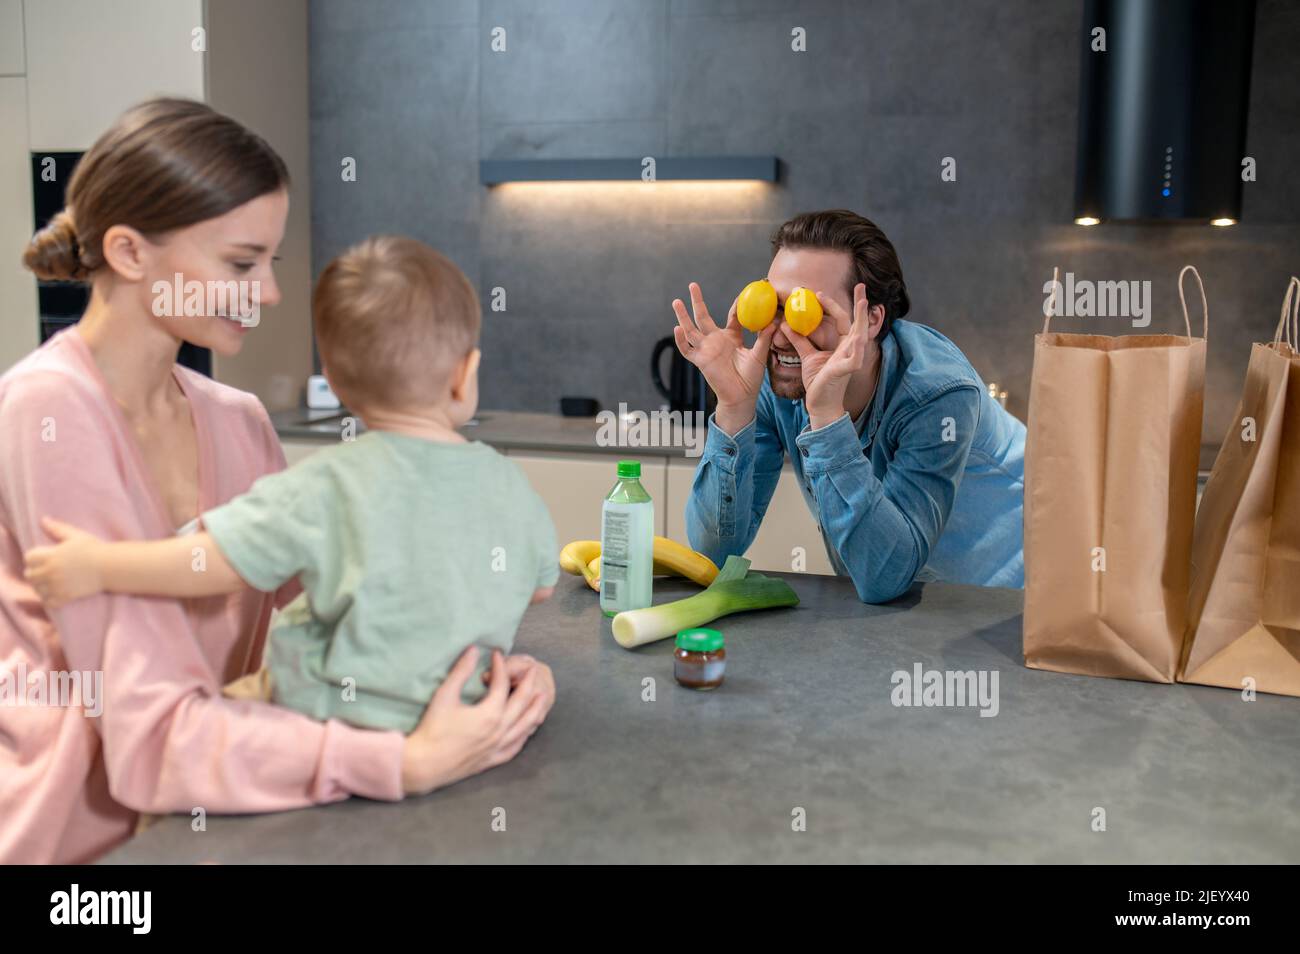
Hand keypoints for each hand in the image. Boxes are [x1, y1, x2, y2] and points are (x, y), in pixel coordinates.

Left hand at [23, 516, 105, 609]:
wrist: (110, 566)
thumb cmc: (94, 549)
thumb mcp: (75, 536)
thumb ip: (57, 529)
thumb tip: (43, 520)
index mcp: (51, 555)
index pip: (28, 558)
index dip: (34, 557)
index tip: (42, 558)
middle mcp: (51, 571)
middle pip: (29, 575)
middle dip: (35, 572)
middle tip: (44, 571)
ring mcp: (58, 585)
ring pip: (37, 589)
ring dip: (40, 586)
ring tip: (49, 583)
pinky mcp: (66, 596)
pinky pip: (48, 602)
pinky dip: (49, 599)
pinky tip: (54, 594)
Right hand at [401, 648, 553, 795]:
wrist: (424, 765)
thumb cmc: (432, 729)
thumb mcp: (445, 695)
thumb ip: (461, 671)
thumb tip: (473, 650)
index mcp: (490, 713)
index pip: (502, 684)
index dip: (501, 667)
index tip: (497, 654)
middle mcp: (499, 730)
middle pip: (521, 703)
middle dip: (528, 683)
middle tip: (533, 669)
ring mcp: (497, 747)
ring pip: (524, 726)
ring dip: (535, 709)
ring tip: (542, 696)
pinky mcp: (491, 761)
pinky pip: (515, 748)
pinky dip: (524, 736)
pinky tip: (526, 731)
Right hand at [672, 282, 775, 428]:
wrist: (742, 396)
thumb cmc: (751, 378)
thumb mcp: (759, 356)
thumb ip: (763, 339)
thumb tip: (773, 321)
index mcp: (731, 337)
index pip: (732, 316)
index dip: (737, 304)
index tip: (744, 292)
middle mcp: (716, 340)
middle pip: (703, 317)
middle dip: (696, 301)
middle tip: (692, 285)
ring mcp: (706, 350)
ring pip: (691, 330)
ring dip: (683, 316)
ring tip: (676, 302)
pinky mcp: (700, 361)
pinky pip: (687, 350)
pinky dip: (681, 341)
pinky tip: (677, 329)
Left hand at [785, 284, 872, 427]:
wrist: (819, 405)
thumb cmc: (818, 382)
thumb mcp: (807, 356)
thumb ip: (800, 340)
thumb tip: (785, 324)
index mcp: (842, 345)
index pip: (842, 320)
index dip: (832, 306)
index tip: (819, 294)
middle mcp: (850, 350)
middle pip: (857, 324)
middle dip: (861, 305)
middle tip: (861, 285)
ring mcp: (850, 360)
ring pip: (860, 338)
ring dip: (862, 321)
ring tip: (863, 305)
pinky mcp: (845, 372)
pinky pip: (854, 360)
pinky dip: (857, 350)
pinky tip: (858, 339)